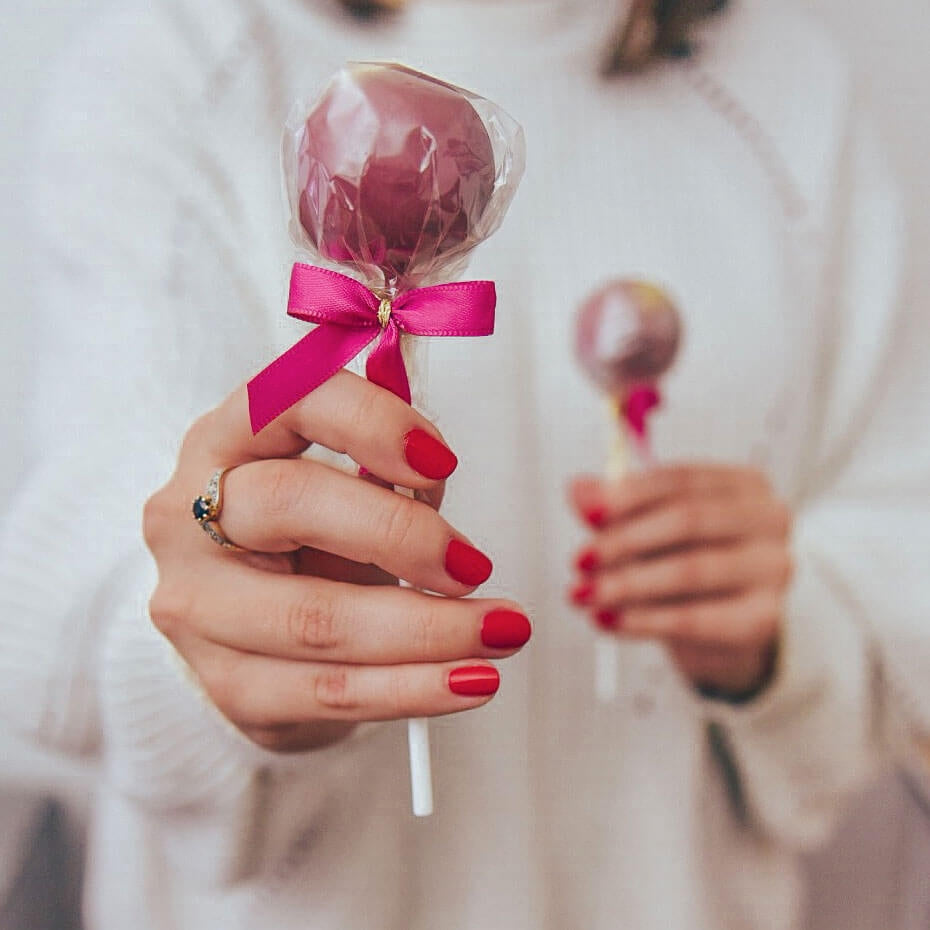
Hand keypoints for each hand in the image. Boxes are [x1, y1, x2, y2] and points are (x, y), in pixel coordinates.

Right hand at [143, 372, 530, 751]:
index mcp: (223, 440)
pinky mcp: (226, 683)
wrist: (246, 627)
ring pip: (316, 618)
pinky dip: (412, 689)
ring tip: (500, 632)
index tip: (444, 461)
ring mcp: (197, 605)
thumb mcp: (343, 484)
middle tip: (476, 564)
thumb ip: (385, 466)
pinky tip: (468, 681)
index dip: (369, 422)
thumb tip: (436, 463)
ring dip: (428, 629)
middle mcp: (188, 514)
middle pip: (289, 502)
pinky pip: (329, 691)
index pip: (283, 399)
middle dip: (401, 534)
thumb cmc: (307, 536)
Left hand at [569, 465, 791, 697]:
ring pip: (690, 570)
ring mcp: (774, 569)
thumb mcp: (648, 529)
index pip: (682, 479)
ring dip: (626, 583)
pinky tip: (608, 619)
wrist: (721, 630)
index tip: (589, 513)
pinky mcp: (764, 619)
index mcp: (744, 483)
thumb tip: (579, 490)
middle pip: (688, 520)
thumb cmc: (686, 563)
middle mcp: (769, 519)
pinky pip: (696, 619)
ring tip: (584, 593)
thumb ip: (615, 508)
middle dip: (624, 540)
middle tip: (580, 560)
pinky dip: (643, 620)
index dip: (630, 495)